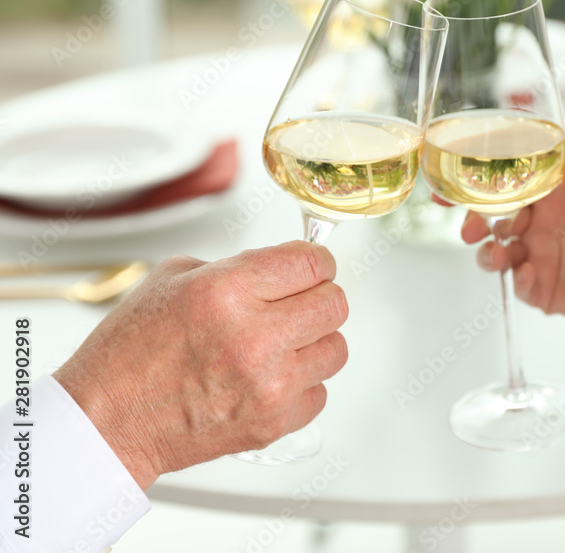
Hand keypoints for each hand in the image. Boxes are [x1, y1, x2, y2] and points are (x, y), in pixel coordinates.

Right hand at [53, 241, 348, 489]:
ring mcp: (269, 384)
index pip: (312, 262)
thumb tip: (284, 270)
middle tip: (294, 304)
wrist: (109, 422)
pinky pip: (319, 392)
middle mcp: (255, 337)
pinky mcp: (275, 422)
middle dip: (317, 298)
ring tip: (279, 345)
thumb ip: (237, 267)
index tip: (310, 267)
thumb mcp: (173, 279)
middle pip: (335, 304)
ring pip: (336, 348)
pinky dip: (301, 384)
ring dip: (313, 342)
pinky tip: (268, 379)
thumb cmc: (131, 353)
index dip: (316, 261)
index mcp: (227, 291)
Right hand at [463, 152, 564, 365]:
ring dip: (490, 254)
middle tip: (470, 229)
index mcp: (554, 200)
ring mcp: (539, 259)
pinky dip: (520, 281)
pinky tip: (528, 276)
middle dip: (476, 222)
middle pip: (495, 220)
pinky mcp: (544, 290)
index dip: (483, 181)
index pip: (511, 185)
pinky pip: (521, 286)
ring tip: (497, 256)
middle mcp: (540, 227)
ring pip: (499, 254)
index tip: (458, 180)